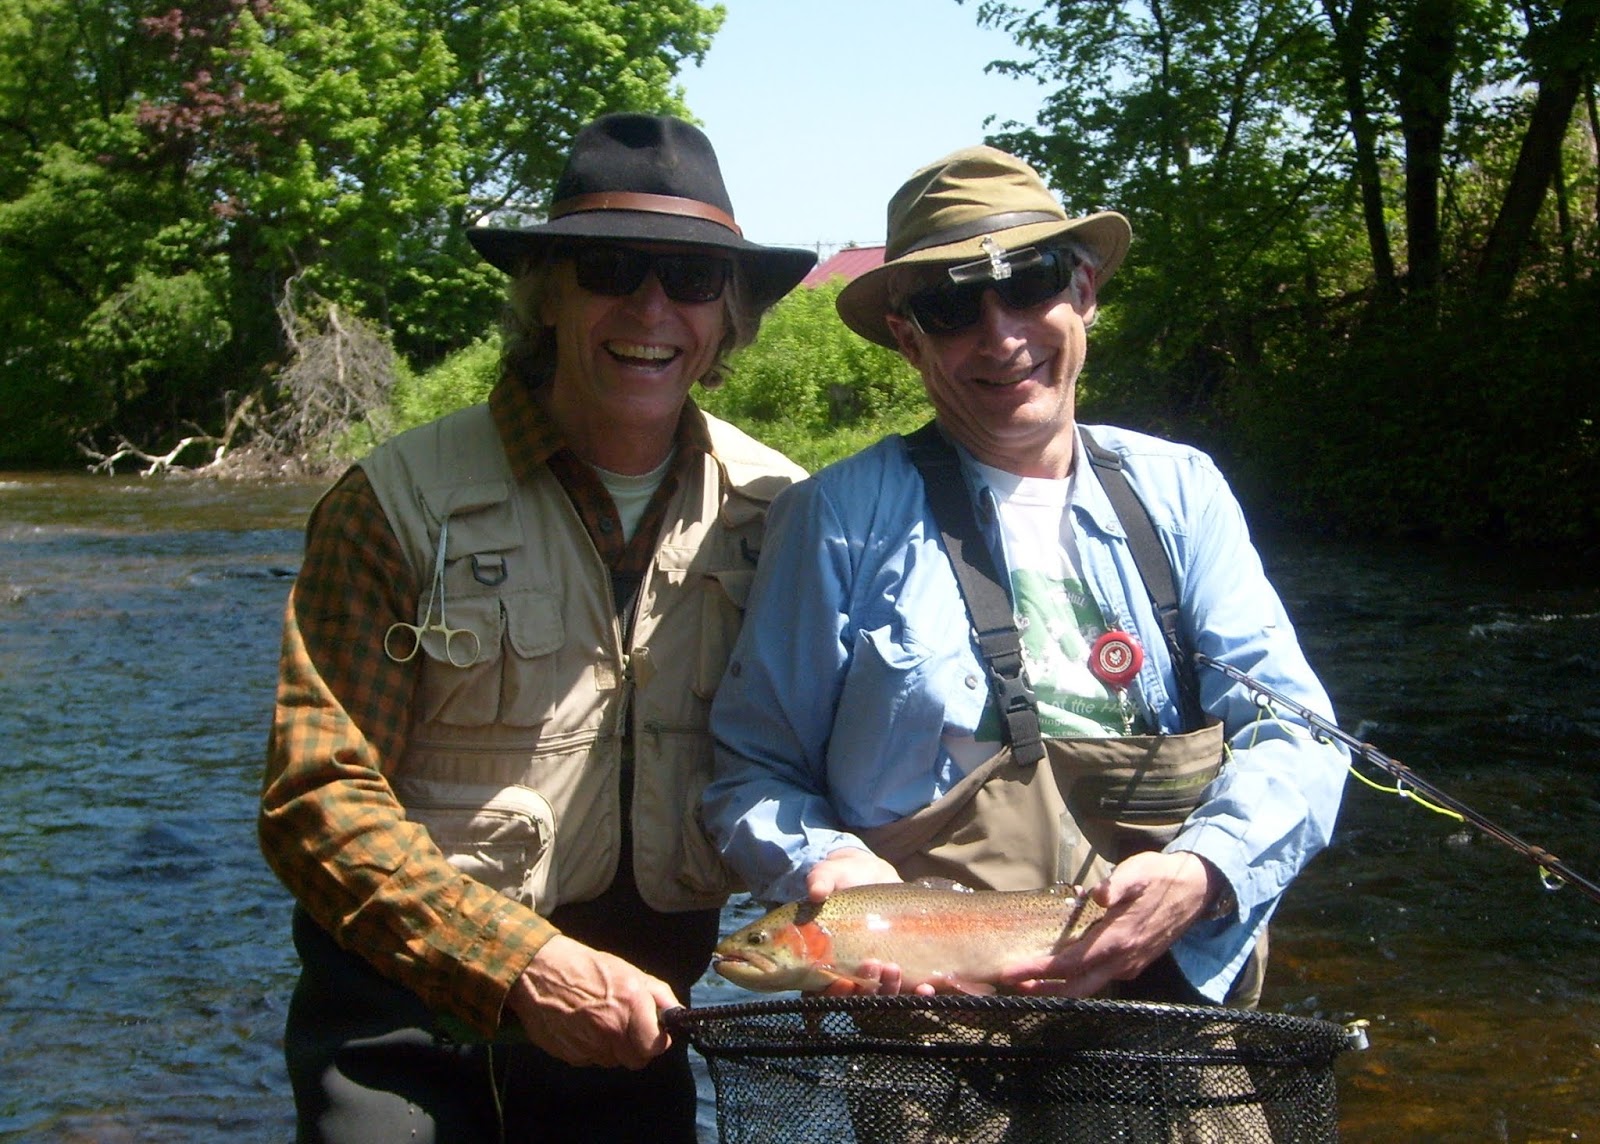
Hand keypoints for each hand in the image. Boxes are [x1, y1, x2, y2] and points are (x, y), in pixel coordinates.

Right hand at [505, 935, 681, 1068]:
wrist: (539, 971)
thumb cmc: (588, 967)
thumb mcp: (630, 972)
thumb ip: (659, 996)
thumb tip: (676, 1015)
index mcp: (630, 1007)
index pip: (654, 1048)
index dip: (656, 1041)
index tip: (653, 1032)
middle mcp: (611, 1030)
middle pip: (635, 1060)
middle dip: (636, 1047)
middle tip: (628, 1028)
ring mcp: (588, 1045)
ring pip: (612, 1060)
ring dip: (612, 1047)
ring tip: (600, 1021)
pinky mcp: (569, 1055)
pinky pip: (590, 1059)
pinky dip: (591, 1048)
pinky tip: (582, 1026)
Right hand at [804, 849, 930, 996]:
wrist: (872, 873)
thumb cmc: (843, 877)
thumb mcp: (829, 874)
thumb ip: (820, 880)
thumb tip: (816, 892)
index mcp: (826, 958)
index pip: (824, 988)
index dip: (833, 991)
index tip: (843, 982)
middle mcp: (851, 971)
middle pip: (856, 996)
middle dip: (865, 989)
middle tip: (873, 964)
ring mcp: (877, 972)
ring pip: (883, 995)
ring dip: (890, 989)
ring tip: (894, 969)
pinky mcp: (901, 966)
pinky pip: (909, 989)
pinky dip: (917, 994)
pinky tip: (926, 989)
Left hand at [997, 851, 1217, 996]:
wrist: (1197, 889)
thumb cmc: (1161, 877)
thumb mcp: (1137, 871)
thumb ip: (1117, 884)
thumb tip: (1096, 894)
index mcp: (1118, 940)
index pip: (1069, 963)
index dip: (1039, 970)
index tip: (1011, 972)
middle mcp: (1123, 960)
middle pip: (1076, 987)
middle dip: (1042, 989)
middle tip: (1012, 984)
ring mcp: (1130, 964)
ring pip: (1089, 986)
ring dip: (1059, 987)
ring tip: (1030, 981)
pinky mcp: (1135, 962)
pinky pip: (1101, 978)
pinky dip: (1078, 980)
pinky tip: (1064, 970)